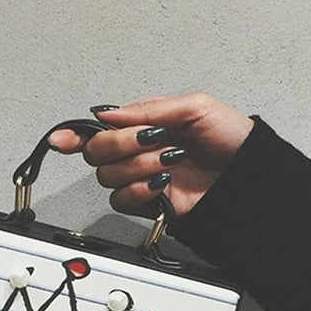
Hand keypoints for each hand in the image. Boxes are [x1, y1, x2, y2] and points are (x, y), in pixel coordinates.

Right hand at [49, 93, 252, 217]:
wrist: (249, 175)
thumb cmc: (231, 138)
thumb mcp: (193, 107)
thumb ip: (147, 109)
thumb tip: (108, 114)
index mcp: (143, 125)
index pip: (98, 130)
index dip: (74, 134)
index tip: (61, 139)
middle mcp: (137, 152)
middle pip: (96, 153)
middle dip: (119, 145)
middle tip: (148, 139)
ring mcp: (141, 178)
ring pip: (107, 178)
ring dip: (137, 167)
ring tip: (167, 162)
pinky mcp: (149, 203)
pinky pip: (123, 201)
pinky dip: (139, 191)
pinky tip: (160, 183)